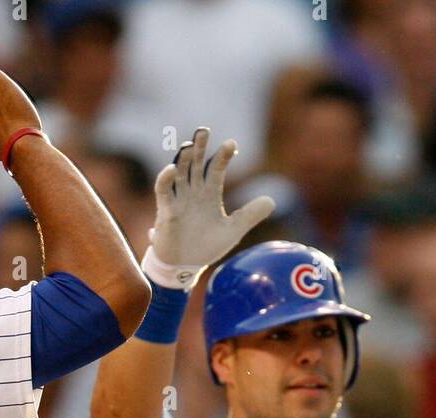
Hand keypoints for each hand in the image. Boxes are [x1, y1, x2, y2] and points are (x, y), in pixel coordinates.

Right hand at [144, 127, 273, 287]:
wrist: (186, 267)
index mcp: (209, 194)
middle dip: (199, 148)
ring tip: (190, 145)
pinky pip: (163, 191)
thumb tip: (272, 200)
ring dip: (183, 159)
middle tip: (203, 131)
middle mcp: (193, 192)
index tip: (232, 144)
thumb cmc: (206, 246)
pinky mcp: (166, 210)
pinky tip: (171, 168)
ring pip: (179, 173)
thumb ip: (250, 214)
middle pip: (195, 164)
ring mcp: (179, 199)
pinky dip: (165, 179)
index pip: (216, 168)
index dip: (223, 155)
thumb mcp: (233, 230)